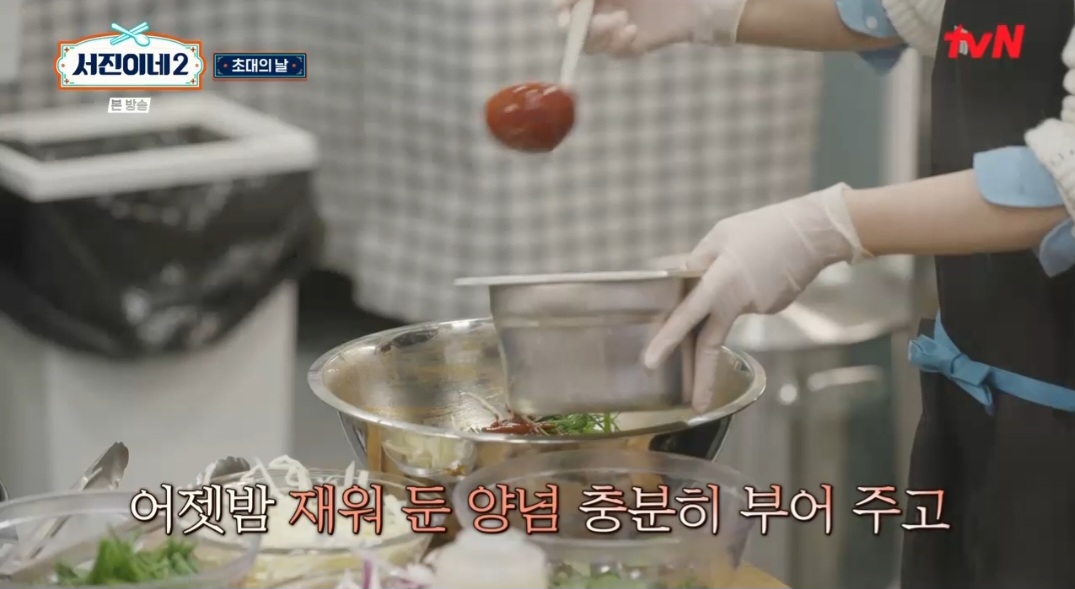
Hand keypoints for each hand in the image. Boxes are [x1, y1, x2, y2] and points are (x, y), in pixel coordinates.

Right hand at [552, 0, 748, 56]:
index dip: (562, 9)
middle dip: (584, 26)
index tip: (563, 10)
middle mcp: (604, 11)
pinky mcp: (633, 44)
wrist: (697, 1)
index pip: (568, 7)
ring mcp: (617, 30)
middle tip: (607, 17)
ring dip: (602, 35)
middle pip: (576, 29)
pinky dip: (619, 45)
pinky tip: (633, 31)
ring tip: (624, 20)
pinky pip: (616, 54)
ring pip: (592, 46)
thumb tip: (564, 0)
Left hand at [644, 183, 867, 409]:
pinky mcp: (772, 308)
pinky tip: (768, 267)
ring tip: (759, 258)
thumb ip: (698, 261)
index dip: (667, 340)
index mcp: (720, 283)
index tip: (650, 362)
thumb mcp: (721, 236)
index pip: (686, 316)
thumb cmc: (765, 228)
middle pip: (711, 343)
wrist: (816, 232)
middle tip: (697, 404)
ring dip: (735, 292)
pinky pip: (750, 301)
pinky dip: (751, 288)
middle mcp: (738, 303)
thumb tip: (683, 280)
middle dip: (704, 377)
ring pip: (731, 309)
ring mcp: (758, 308)